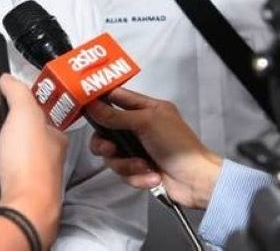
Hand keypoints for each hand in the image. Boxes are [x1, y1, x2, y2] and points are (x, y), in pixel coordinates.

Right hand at [0, 74, 65, 246]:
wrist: (22, 211)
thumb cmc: (30, 165)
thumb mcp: (26, 115)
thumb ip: (17, 93)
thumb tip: (9, 79)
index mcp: (48, 141)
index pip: (32, 120)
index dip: (10, 111)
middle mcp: (36, 163)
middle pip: (1, 144)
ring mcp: (18, 184)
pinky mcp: (1, 201)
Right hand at [85, 88, 221, 208]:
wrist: (197, 181)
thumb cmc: (177, 144)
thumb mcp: (147, 123)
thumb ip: (116, 115)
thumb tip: (90, 105)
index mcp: (145, 109)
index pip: (116, 98)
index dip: (99, 100)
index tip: (83, 106)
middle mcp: (139, 128)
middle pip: (105, 132)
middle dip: (105, 144)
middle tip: (110, 149)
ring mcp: (137, 150)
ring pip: (112, 156)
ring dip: (126, 164)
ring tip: (143, 166)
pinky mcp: (138, 171)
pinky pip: (124, 173)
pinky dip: (137, 177)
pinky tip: (153, 176)